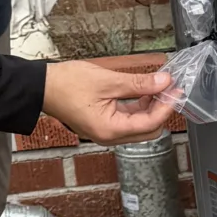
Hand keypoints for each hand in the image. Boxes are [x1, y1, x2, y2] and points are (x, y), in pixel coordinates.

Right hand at [43, 57, 178, 143]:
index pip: (150, 123)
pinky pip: (128, 119)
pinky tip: (145, 91)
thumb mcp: (107, 81)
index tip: (176, 90)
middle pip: (148, 130)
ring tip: (160, 86)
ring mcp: (106, 131)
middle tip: (170, 88)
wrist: (40, 87)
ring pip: (139, 125)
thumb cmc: (66, 84)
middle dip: (162, 110)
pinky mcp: (103, 124)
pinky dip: (139, 107)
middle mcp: (109, 136)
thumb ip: (139, 83)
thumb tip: (164, 82)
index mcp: (110, 130)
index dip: (166, 106)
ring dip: (152, 107)